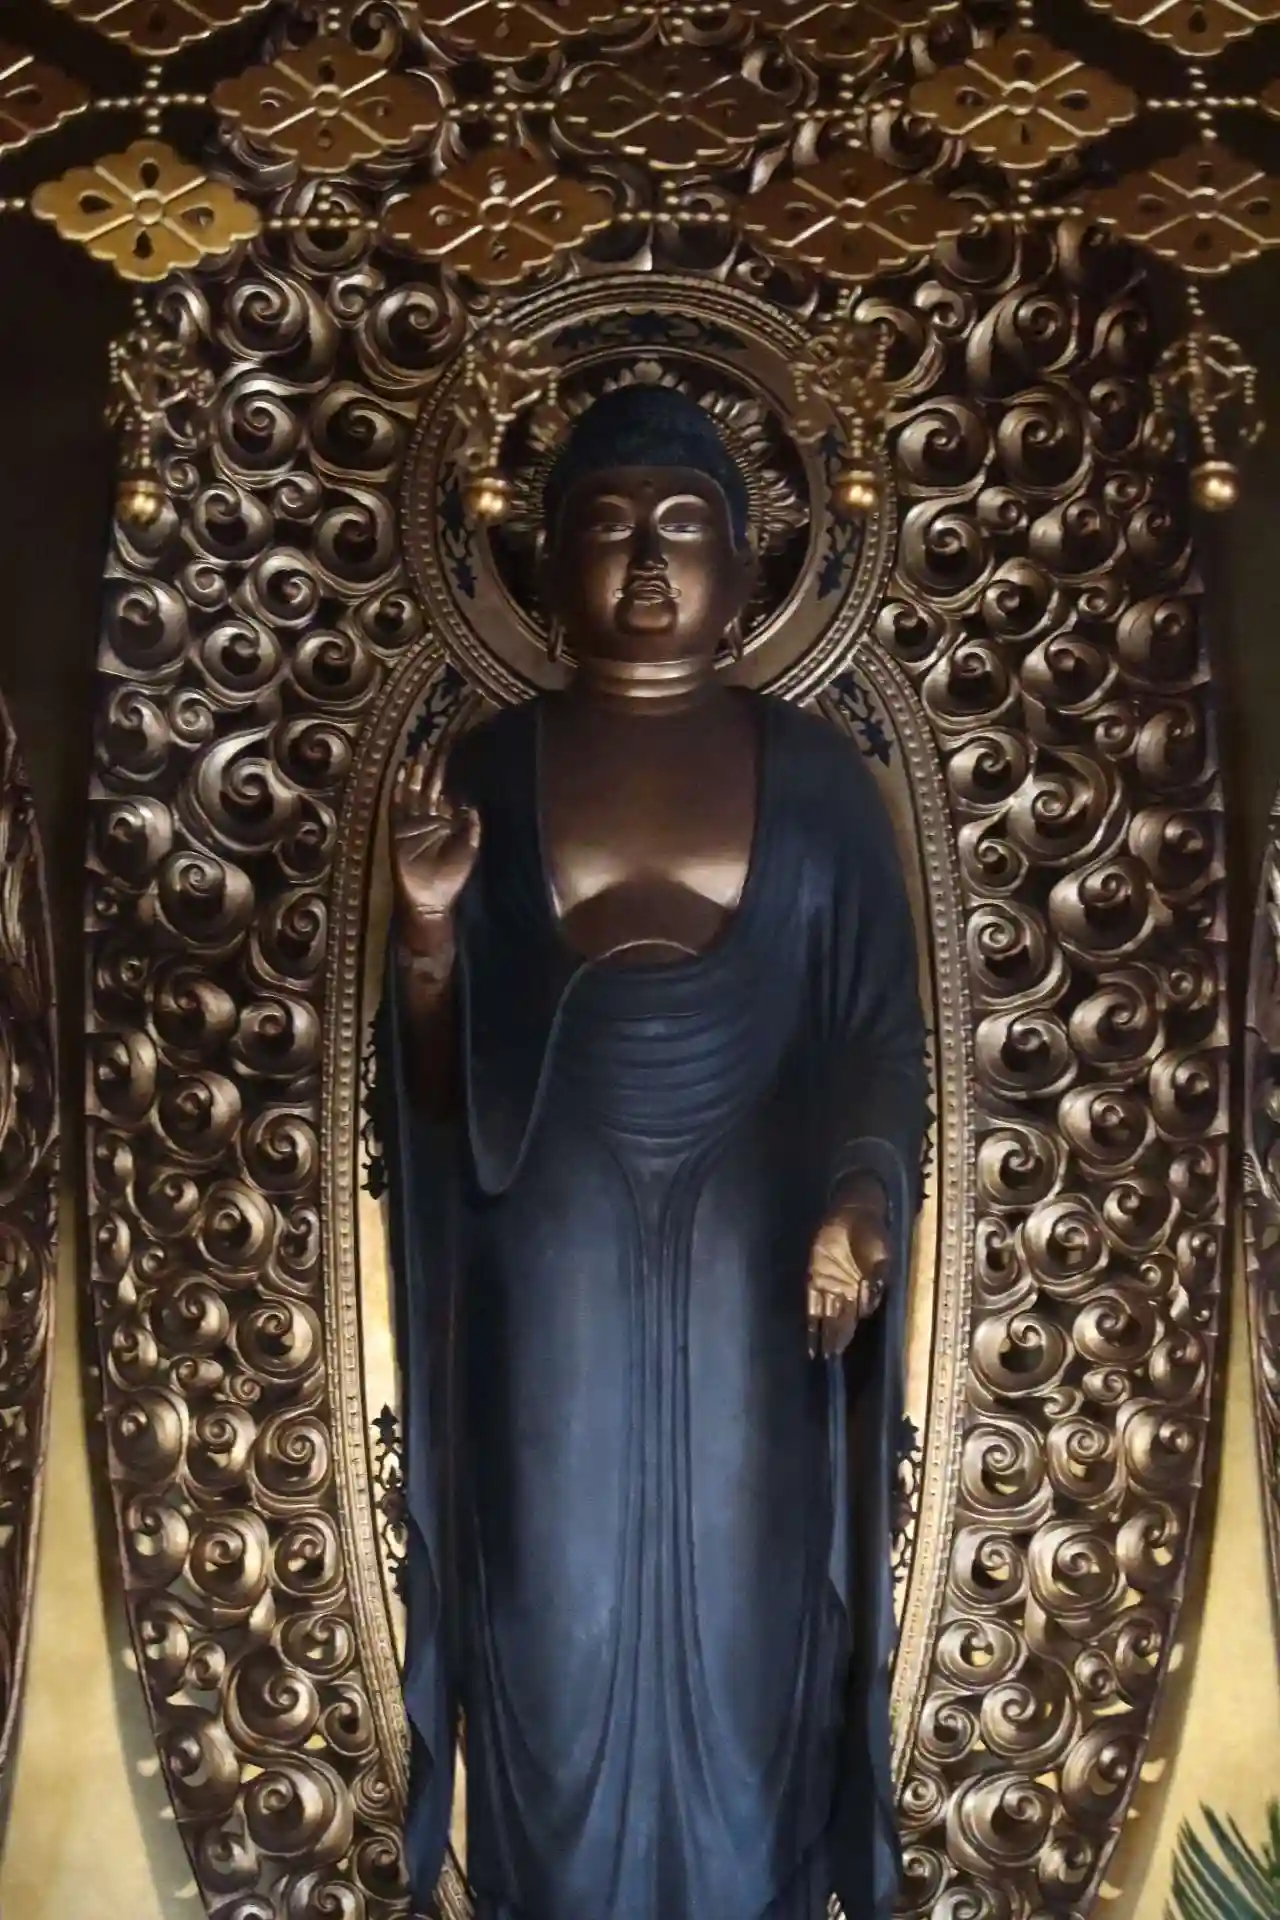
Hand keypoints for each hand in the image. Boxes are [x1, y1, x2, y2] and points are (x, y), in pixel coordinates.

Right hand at [391, 731, 480, 947]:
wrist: (430, 899)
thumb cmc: (451, 878)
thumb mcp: (469, 850)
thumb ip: (471, 826)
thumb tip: (470, 802)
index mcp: (446, 822)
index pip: (446, 792)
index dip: (448, 775)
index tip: (452, 754)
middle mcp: (428, 819)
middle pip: (428, 786)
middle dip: (431, 767)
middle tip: (433, 742)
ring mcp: (412, 823)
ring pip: (413, 791)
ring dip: (415, 772)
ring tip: (419, 751)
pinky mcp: (398, 831)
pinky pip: (397, 805)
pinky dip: (398, 789)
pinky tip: (400, 772)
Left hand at [807, 1181, 890, 1359]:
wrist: (855, 1214)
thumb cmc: (872, 1234)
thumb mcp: (882, 1257)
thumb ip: (877, 1280)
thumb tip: (869, 1305)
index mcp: (863, 1291)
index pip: (854, 1318)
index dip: (847, 1334)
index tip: (842, 1350)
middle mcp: (845, 1293)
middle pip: (839, 1322)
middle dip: (835, 1340)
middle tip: (830, 1360)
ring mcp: (829, 1285)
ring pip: (825, 1317)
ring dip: (823, 1335)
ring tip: (820, 1356)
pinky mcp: (814, 1276)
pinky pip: (811, 1302)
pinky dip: (810, 1319)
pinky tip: (808, 1334)